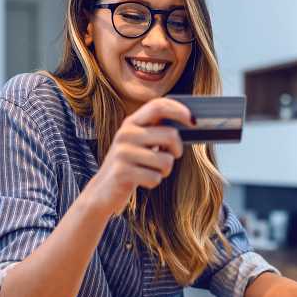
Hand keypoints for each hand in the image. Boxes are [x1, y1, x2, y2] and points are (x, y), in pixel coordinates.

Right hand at [85, 97, 193, 217]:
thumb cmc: (130, 164)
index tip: (194, 121)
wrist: (102, 190)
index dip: (179, 110)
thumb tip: (190, 122)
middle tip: (171, 156)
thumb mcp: (140, 142)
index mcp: (131, 122)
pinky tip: (141, 180)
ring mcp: (123, 153)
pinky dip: (153, 182)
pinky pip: (155, 178)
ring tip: (150, 170)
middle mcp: (126, 134)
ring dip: (164, 170)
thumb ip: (157, 131)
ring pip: (166, 161)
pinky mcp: (123, 172)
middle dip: (177, 150)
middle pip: (170, 135)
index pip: (158, 106)